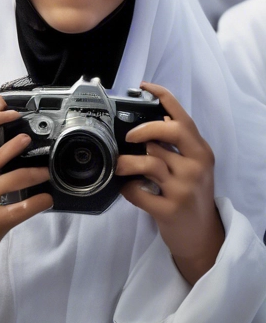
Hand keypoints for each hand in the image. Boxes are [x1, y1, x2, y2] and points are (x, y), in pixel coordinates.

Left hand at [118, 83, 223, 285]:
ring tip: (121, 168)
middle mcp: (197, 166)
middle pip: (169, 131)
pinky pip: (137, 191)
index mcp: (201, 152)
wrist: (201, 236)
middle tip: (129, 138)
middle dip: (143, 129)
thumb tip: (148, 122)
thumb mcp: (191, 167)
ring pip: (148, 161)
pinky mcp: (171, 209)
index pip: (183, 118)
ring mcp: (185, 188)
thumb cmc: (190, 196)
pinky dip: (126, 189)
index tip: (143, 86)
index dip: (163, 97)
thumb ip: (174, 146)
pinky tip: (128, 189)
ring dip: (126, 163)